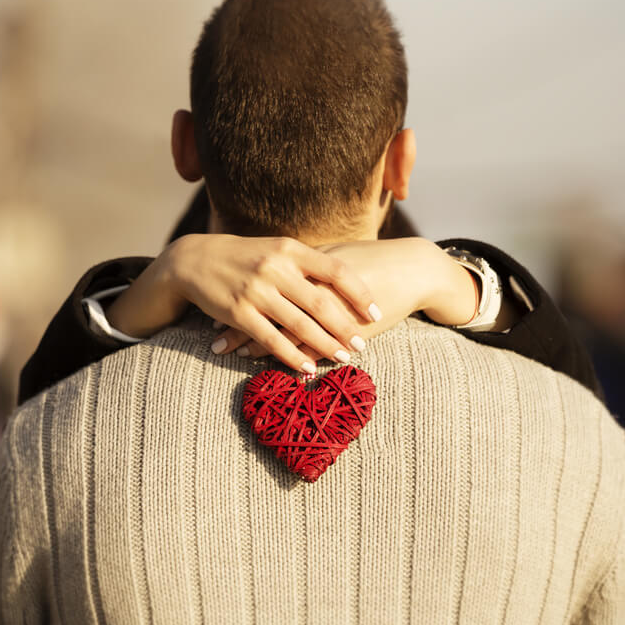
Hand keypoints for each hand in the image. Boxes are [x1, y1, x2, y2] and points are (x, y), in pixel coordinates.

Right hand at [106, 234, 380, 372]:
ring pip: (299, 323)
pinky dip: (292, 356)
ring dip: (324, 344)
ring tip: (344, 358)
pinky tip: (308, 368)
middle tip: (364, 343)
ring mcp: (256, 291)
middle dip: (345, 325)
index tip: (376, 312)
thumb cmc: (244, 256)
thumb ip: (306, 262)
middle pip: (320, 301)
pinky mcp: (238, 312)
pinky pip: (271, 339)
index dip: (359, 293)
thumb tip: (346, 277)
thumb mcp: (276, 249)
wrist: (194, 259)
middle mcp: (275, 268)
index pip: (335, 271)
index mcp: (290, 249)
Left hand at [216, 237, 479, 358]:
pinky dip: (289, 355)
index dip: (239, 295)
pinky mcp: (342, 325)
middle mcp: (310, 283)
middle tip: (212, 335)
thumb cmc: (375, 262)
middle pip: (264, 305)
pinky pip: (309, 343)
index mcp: (306, 263)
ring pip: (281, 327)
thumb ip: (311, 265)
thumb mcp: (337, 258)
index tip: (215, 306)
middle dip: (236, 322)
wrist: (412, 269)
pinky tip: (269, 366)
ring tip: (229, 354)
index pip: (264, 282)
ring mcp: (325, 306)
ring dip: (253, 343)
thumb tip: (289, 267)